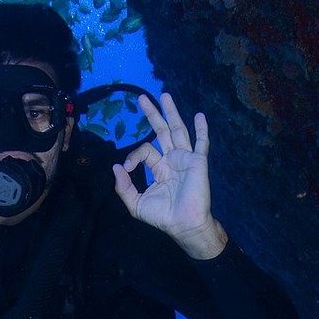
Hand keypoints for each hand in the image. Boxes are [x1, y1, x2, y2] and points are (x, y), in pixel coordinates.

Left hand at [112, 92, 227, 258]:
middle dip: (152, 114)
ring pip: (178, 130)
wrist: (183, 224)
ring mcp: (186, 159)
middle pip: (162, 131)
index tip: (127, 168)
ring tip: (164, 95)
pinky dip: (202, 130)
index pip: (145, 151)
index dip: (133, 156)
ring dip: (172, 112)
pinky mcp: (198, 162)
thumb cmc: (162, 217)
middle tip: (142, 98)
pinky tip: (199, 116)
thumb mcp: (136, 204)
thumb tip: (116, 167)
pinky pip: (201, 143)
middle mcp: (172, 160)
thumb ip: (124, 187)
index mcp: (159, 168)